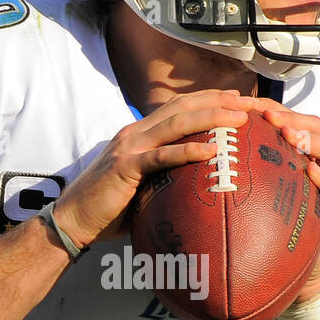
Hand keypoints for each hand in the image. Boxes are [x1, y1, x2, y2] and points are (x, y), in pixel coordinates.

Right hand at [52, 90, 249, 248]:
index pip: (177, 107)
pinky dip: (187, 150)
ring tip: (238, 118)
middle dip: (217, 100)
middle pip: (182, 107)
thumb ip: (164, 181)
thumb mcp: (140, 188)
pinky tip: (211, 150)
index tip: (237, 100)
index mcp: (139, 134)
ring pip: (176, 123)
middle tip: (248, 102)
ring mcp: (129, 147)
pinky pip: (161, 156)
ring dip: (210, 117)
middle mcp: (134, 133)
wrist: (72, 220)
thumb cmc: (107, 210)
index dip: (208, 99)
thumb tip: (194, 194)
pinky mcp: (125, 167)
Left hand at [242, 100, 319, 304]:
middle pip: (315, 128)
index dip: (269, 108)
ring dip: (312, 141)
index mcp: (290, 159)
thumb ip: (227, 177)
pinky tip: (309, 173)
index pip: (287, 121)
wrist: (287, 275)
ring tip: (290, 137)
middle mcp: (313, 168)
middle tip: (271, 117)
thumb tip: (185, 158)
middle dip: (293, 117)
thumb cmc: (261, 234)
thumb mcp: (242, 200)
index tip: (245, 103)